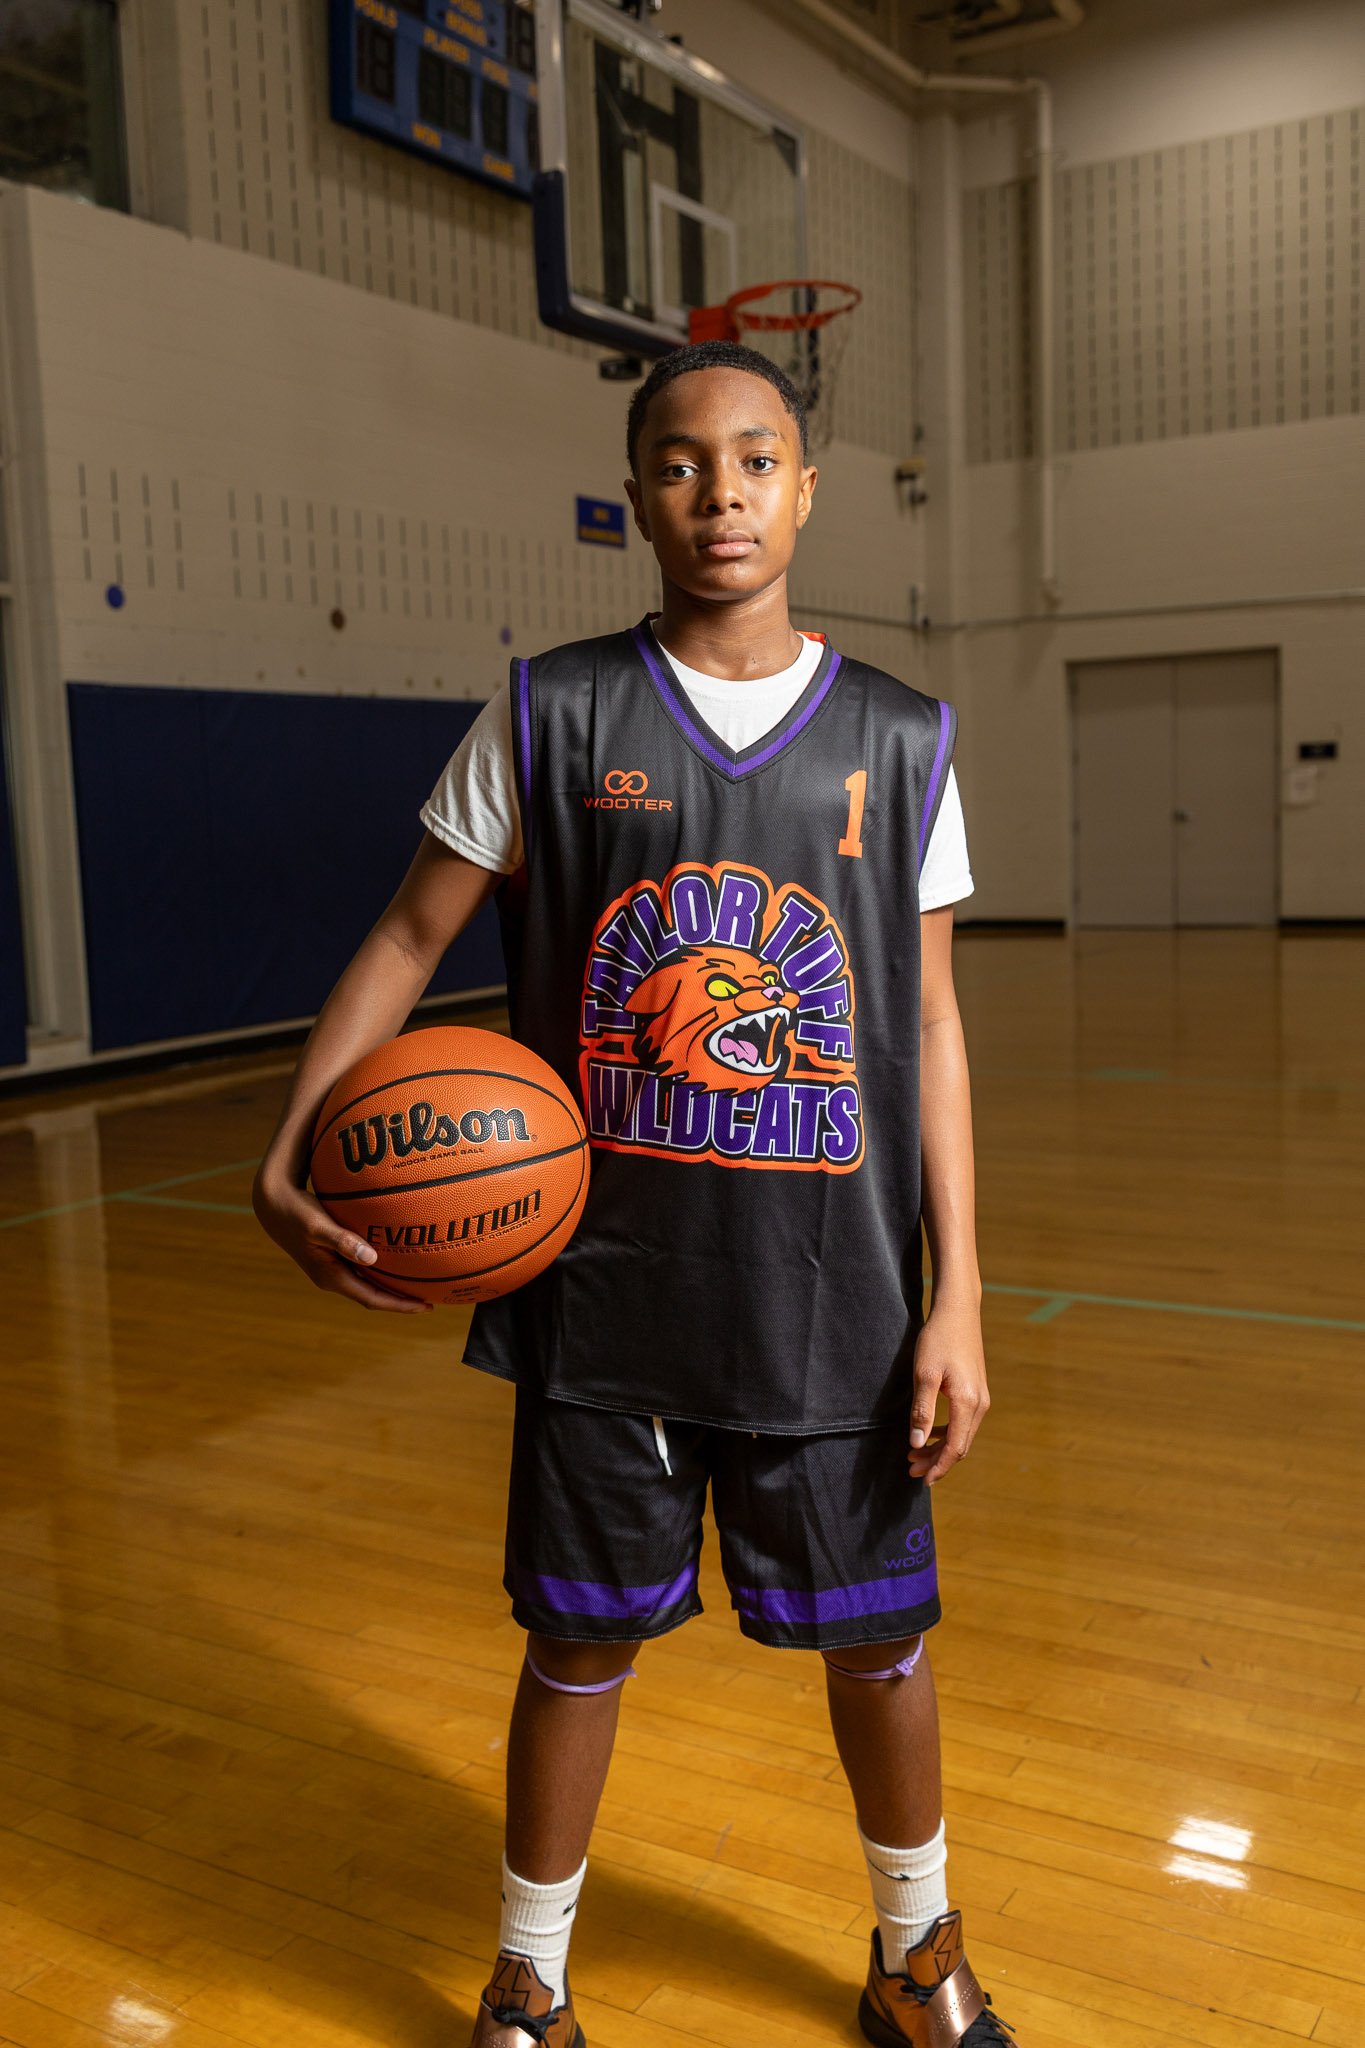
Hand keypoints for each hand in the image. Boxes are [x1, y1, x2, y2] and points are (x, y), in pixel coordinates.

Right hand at [252, 1169, 433, 1313]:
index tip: (425, 1306)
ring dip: (391, 1286)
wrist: (272, 1204)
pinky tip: (397, 1257)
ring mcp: (332, 1267)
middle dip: (400, 1301)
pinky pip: (363, 1268)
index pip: (371, 1299)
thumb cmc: (296, 1212)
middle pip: (373, 1296)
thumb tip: (372, 1259)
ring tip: (419, 1283)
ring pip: (368, 1283)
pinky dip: (382, 1268)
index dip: (399, 1305)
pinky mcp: (332, 1256)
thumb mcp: (317, 1225)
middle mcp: (332, 1277)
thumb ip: (343, 1241)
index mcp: (330, 1276)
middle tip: (431, 1300)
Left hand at [907, 1297, 988, 1483]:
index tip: (921, 1480)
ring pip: (962, 1436)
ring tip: (915, 1454)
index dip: (938, 1467)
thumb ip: (922, 1410)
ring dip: (940, 1448)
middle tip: (910, 1469)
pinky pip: (964, 1423)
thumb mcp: (924, 1374)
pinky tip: (929, 1433)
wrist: (958, 1312)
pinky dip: (947, 1434)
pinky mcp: (977, 1391)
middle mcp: (980, 1404)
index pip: (955, 1448)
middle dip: (936, 1461)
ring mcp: (981, 1398)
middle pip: (960, 1446)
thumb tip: (917, 1443)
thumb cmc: (938, 1340)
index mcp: (968, 1403)